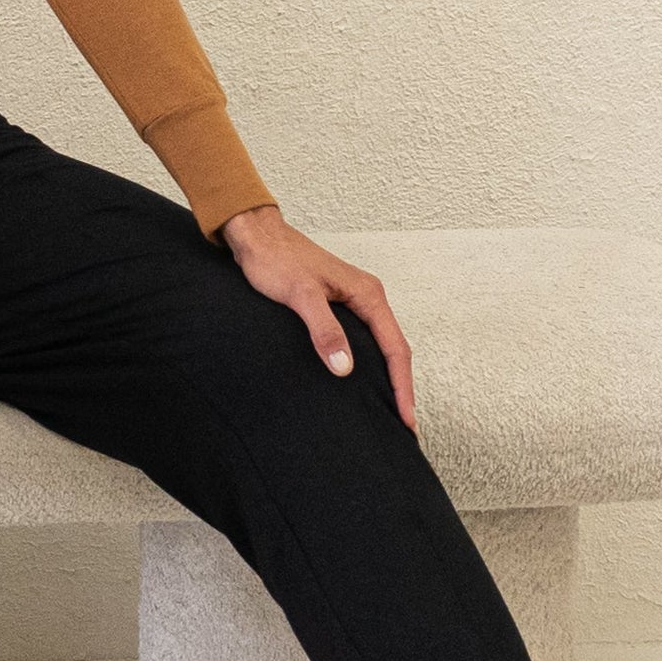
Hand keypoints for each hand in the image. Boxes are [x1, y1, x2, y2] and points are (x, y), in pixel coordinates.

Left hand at [217, 205, 417, 430]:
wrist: (255, 235)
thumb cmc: (276, 259)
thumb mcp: (300, 295)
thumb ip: (323, 329)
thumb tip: (345, 367)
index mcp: (367, 294)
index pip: (395, 348)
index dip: (402, 386)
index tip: (406, 418)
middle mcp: (366, 297)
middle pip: (394, 349)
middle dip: (401, 387)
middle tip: (404, 424)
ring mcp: (352, 301)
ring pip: (380, 346)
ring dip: (387, 377)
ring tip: (388, 409)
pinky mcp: (336, 306)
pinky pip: (363, 340)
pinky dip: (369, 364)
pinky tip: (360, 380)